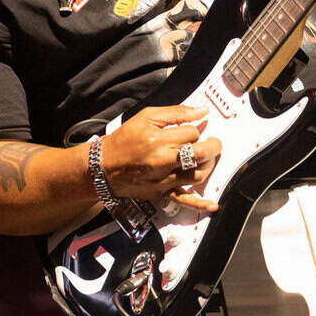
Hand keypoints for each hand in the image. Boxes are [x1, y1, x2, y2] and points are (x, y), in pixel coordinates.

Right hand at [99, 105, 221, 213]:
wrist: (103, 166)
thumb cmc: (123, 141)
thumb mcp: (146, 117)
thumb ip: (176, 113)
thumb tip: (201, 111)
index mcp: (158, 140)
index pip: (192, 133)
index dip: (195, 129)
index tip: (191, 129)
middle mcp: (162, 161)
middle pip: (200, 153)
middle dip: (212, 146)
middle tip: (213, 142)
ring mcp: (163, 179)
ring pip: (197, 174)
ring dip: (207, 165)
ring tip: (206, 158)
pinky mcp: (162, 192)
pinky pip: (184, 200)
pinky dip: (199, 203)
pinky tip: (212, 204)